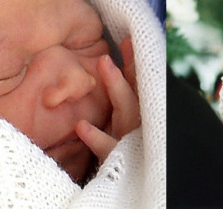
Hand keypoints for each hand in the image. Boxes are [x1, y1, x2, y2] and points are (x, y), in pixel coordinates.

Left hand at [76, 37, 139, 161]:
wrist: (126, 184)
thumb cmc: (123, 146)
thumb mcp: (123, 117)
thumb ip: (121, 91)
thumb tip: (107, 58)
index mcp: (140, 112)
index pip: (139, 82)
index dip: (134, 61)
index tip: (126, 39)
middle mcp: (139, 124)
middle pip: (135, 92)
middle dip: (126, 67)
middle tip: (110, 50)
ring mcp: (130, 141)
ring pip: (127, 114)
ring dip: (116, 88)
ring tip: (104, 64)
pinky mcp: (118, 161)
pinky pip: (108, 148)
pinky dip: (96, 137)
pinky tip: (81, 126)